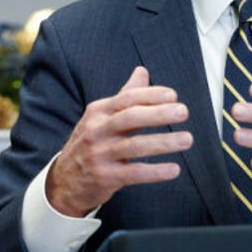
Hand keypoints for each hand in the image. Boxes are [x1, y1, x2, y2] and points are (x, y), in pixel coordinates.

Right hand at [45, 66, 193, 216]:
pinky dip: (155, 172)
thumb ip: (125, 95)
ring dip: (163, 142)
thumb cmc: (90, 143)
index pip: (127, 98)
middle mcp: (97, 130)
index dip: (151, 95)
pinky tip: (174, 169)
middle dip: (159, 113)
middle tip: (183, 112)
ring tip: (187, 139)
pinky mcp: (105, 178)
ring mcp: (100, 155)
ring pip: (134, 146)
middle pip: (131, 117)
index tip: (173, 95)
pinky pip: (134, 173)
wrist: (64, 181)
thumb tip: (142, 71)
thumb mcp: (101, 116)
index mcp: (99, 111)